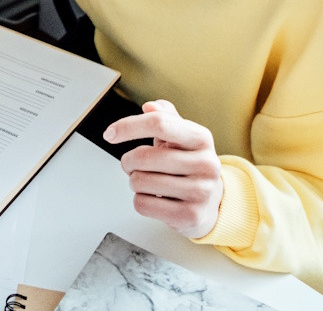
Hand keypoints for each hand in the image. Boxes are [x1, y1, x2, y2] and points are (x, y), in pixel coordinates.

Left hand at [104, 100, 223, 238]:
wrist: (213, 203)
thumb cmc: (189, 165)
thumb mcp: (182, 137)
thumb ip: (165, 116)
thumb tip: (149, 106)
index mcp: (201, 138)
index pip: (159, 123)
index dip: (128, 126)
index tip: (110, 134)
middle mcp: (206, 164)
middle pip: (143, 156)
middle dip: (128, 161)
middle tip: (132, 165)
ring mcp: (200, 191)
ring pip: (139, 181)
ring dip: (134, 182)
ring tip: (149, 181)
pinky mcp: (190, 216)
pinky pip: (143, 204)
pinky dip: (140, 200)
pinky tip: (156, 198)